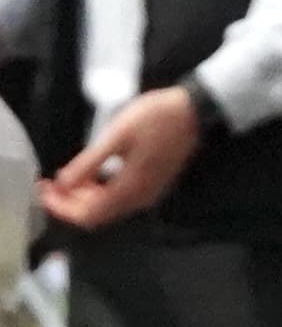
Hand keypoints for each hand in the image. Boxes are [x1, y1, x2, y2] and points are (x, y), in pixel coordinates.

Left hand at [39, 82, 203, 230]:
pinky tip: (90, 175)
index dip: (61, 207)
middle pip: (96, 214)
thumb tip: (63, 185)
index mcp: (129, 189)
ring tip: (65, 178)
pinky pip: (119, 198)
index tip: (43, 190)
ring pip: (107, 207)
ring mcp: (149, 192)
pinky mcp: (153, 183)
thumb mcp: (116, 136)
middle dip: (68, 203)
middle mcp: (139, 198)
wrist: (193, 111)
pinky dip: (99, 191)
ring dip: (83, 197)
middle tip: (49, 184)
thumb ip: (89, 164)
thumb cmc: (154, 119)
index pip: (87, 214)